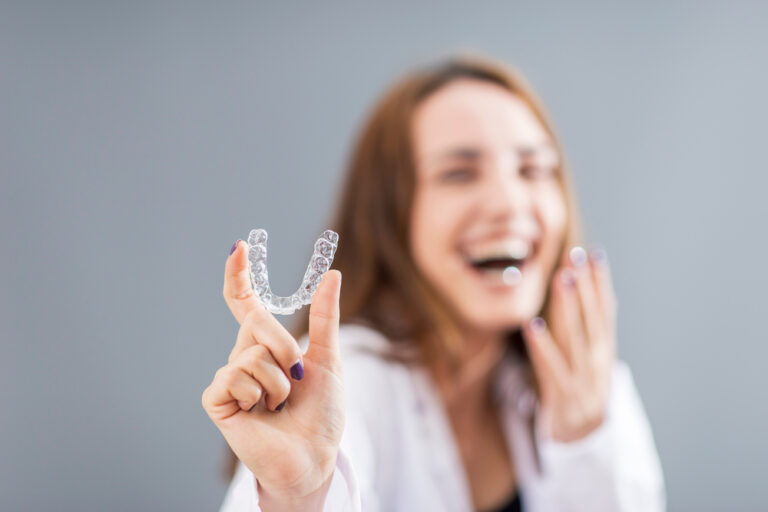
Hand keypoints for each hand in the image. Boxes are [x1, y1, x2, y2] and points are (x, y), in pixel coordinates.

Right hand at [202, 240, 344, 508]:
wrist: (314, 456)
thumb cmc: (321, 413)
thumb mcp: (328, 358)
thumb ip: (325, 317)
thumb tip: (332, 275)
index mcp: (266, 345)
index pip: (245, 303)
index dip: (239, 275)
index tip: (238, 246)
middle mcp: (243, 356)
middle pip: (256, 322)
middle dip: (286, 347)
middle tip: (298, 375)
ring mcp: (229, 377)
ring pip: (251, 353)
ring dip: (279, 381)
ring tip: (280, 404)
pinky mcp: (217, 399)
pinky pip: (235, 376)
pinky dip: (258, 395)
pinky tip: (260, 413)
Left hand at [522, 246, 616, 441]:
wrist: (583, 444)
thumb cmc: (579, 391)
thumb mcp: (587, 360)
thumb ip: (584, 329)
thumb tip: (582, 289)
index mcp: (604, 351)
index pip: (606, 311)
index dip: (601, 282)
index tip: (595, 253)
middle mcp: (597, 362)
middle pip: (592, 318)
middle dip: (585, 285)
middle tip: (575, 255)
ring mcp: (582, 380)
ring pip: (575, 337)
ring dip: (569, 306)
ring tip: (562, 278)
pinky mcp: (562, 397)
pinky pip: (550, 367)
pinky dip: (542, 345)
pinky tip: (531, 323)